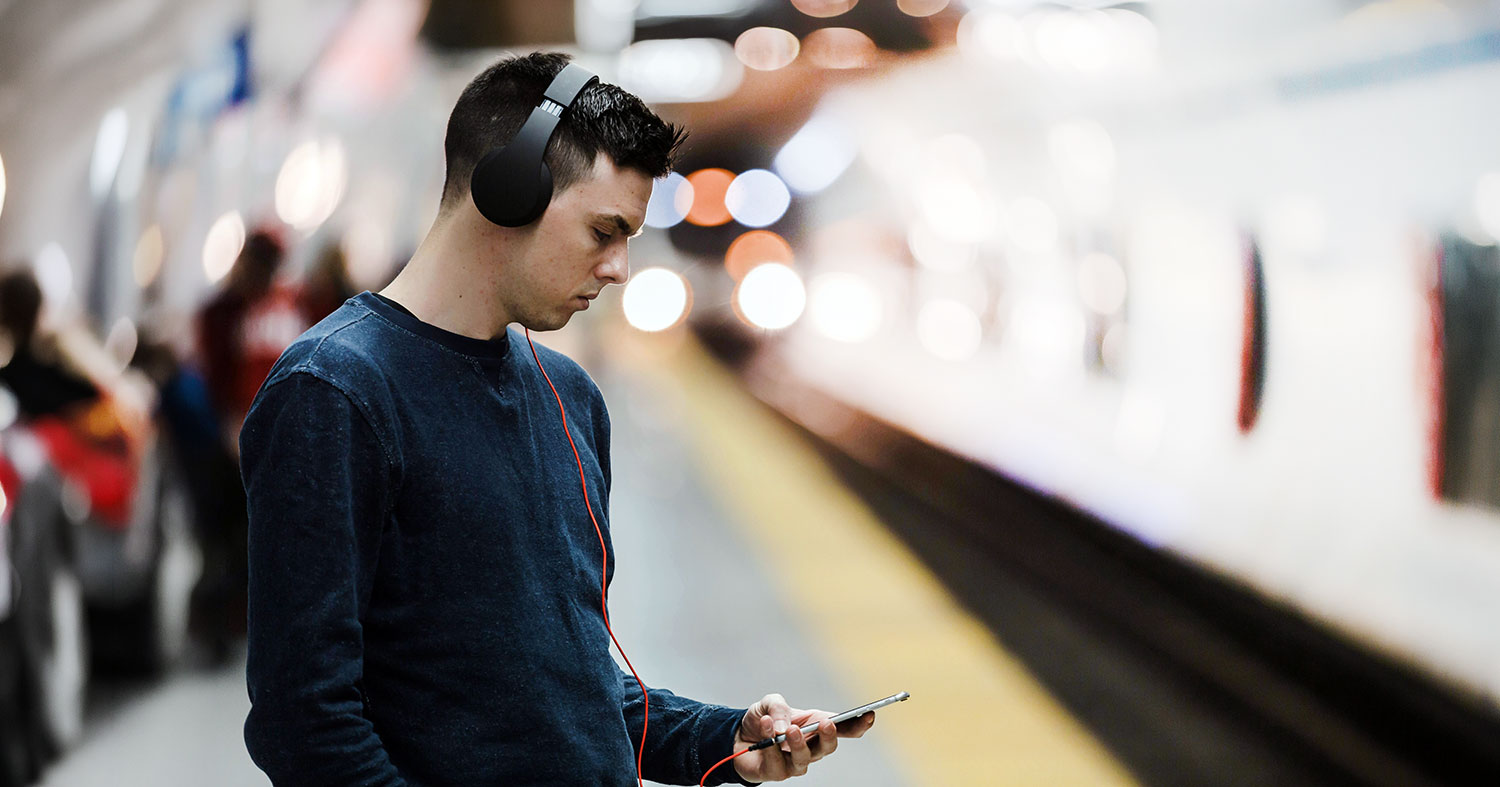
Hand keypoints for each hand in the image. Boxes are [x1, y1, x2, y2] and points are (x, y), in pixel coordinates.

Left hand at [730, 693, 875, 781]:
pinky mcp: (778, 772)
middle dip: (830, 736)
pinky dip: (770, 743)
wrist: (736, 737)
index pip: (844, 728)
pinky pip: (778, 762)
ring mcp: (796, 762)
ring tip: (788, 730)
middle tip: (826, 724)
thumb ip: (779, 707)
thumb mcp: (770, 702)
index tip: (869, 715)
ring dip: (798, 743)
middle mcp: (811, 747)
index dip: (858, 724)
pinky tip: (766, 728)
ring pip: (805, 758)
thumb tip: (784, 726)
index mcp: (816, 726)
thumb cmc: (762, 719)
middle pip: (829, 747)